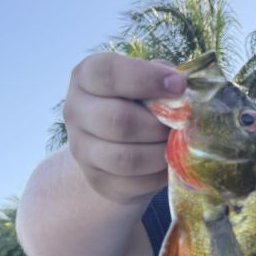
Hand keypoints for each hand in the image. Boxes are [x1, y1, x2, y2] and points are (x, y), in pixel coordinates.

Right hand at [63, 53, 185, 203]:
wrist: (114, 148)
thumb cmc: (137, 104)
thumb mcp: (145, 82)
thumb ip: (160, 76)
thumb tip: (178, 83)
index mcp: (86, 77)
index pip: (108, 73)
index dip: (147, 78)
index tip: (179, 85)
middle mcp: (76, 111)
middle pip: (118, 120)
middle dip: (158, 125)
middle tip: (180, 124)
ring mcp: (82, 150)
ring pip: (126, 158)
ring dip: (160, 152)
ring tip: (174, 145)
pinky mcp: (98, 181)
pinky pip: (135, 182)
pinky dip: (159, 175)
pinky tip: (169, 163)